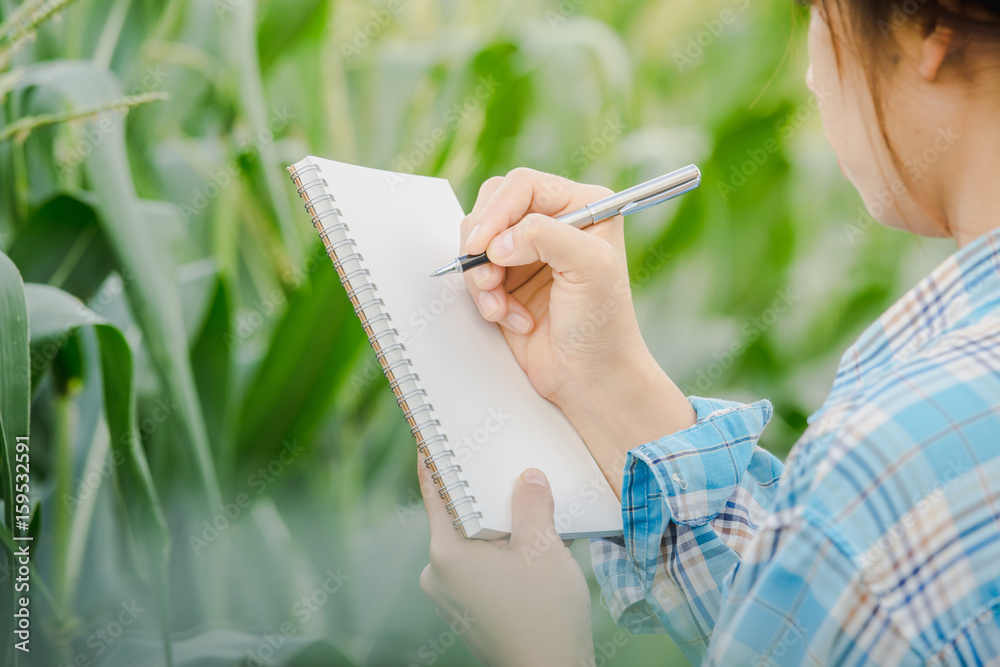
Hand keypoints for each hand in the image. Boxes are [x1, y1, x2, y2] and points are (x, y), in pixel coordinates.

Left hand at [417, 460, 594, 666]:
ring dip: (498, 526)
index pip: (435, 492)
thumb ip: (531, 504)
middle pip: (457, 517)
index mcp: (446, 553)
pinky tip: (530, 545)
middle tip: (503, 466)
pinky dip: (500, 551)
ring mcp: (450, 595)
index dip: (434, 459)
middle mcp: (437, 574)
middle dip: (483, 494)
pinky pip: (479, 566)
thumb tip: (528, 477)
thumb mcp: (543, 547)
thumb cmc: (544, 614)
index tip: (429, 433)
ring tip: (529, 508)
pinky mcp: (467, 609)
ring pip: (472, 543)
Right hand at [460, 168, 695, 494]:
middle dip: (484, 243)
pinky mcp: (506, 279)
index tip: (484, 245)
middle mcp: (554, 222)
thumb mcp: (589, 268)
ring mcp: (527, 251)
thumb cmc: (602, 326)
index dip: (498, 210)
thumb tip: (499, 240)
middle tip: (489, 277)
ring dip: (482, 276)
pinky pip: (474, 272)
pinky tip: (509, 318)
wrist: (588, 378)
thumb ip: (547, 237)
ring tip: (501, 307)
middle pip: (493, 206)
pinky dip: (484, 296)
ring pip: (477, 240)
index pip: (524, 186)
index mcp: (583, 206)